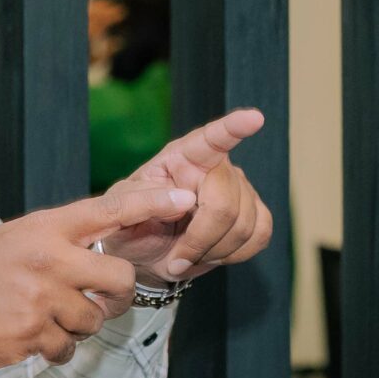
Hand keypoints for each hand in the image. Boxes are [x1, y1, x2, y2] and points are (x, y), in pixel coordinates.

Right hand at [0, 186, 194, 377]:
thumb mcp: (9, 242)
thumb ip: (54, 244)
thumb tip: (99, 256)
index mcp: (41, 228)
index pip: (108, 210)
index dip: (151, 205)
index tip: (185, 198)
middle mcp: (46, 259)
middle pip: (117, 278)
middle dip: (114, 295)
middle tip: (97, 299)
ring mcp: (39, 299)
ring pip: (93, 321)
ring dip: (76, 327)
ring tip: (39, 318)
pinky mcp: (30, 336)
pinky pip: (67, 348)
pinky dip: (54, 349)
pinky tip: (23, 338)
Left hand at [102, 107, 275, 283]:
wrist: (145, 255)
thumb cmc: (129, 225)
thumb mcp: (118, 210)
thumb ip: (142, 200)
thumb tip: (186, 199)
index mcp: (181, 157)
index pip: (210, 138)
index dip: (234, 128)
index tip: (254, 118)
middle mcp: (215, 167)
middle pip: (226, 202)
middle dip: (202, 239)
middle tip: (176, 258)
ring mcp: (239, 189)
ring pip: (244, 225)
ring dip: (213, 251)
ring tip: (188, 254)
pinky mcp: (254, 214)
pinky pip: (260, 235)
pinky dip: (235, 253)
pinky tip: (212, 253)